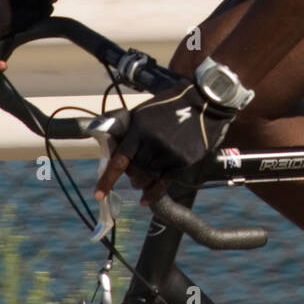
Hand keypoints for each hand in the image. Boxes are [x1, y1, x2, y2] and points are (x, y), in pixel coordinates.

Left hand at [94, 81, 234, 207]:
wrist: (204, 103)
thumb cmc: (170, 106)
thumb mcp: (144, 112)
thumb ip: (130, 130)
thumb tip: (113, 149)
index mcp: (140, 128)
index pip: (120, 160)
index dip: (108, 179)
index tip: (99, 195)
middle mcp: (154, 142)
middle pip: (135, 170)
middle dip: (130, 174)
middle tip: (131, 173)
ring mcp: (170, 153)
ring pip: (148, 176)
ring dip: (141, 181)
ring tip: (140, 180)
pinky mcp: (183, 160)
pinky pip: (164, 182)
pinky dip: (153, 193)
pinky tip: (145, 200)